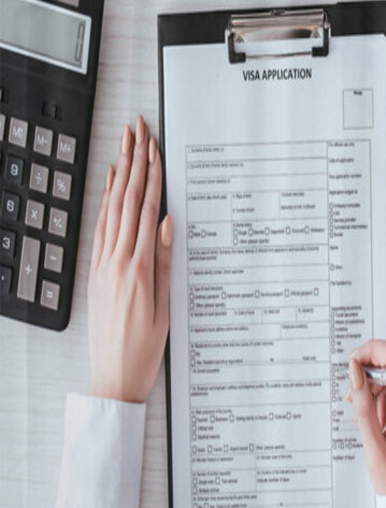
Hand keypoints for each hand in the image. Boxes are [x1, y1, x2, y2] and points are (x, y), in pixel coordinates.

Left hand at [87, 115, 171, 402]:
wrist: (113, 377)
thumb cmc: (144, 350)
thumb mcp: (164, 309)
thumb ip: (165, 263)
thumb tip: (168, 224)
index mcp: (138, 269)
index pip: (146, 210)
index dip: (151, 175)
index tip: (154, 147)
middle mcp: (116, 261)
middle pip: (126, 201)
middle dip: (134, 162)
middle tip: (137, 130)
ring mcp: (103, 265)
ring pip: (112, 209)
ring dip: (119, 175)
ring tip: (125, 146)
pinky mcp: (96, 273)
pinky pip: (101, 228)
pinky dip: (105, 203)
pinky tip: (109, 187)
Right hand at [346, 339, 385, 494]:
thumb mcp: (373, 443)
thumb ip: (363, 404)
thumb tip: (355, 372)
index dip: (370, 351)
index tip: (353, 364)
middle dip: (366, 371)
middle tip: (353, 395)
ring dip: (370, 386)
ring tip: (361, 412)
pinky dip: (377, 395)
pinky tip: (371, 416)